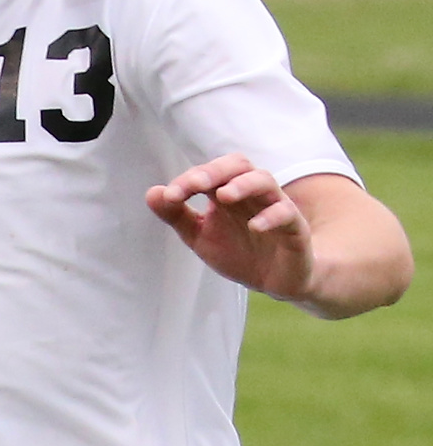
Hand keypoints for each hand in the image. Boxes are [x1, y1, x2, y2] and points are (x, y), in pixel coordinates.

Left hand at [146, 155, 316, 305]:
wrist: (274, 280)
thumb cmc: (239, 252)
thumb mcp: (200, 236)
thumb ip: (177, 216)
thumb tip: (152, 193)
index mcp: (227, 192)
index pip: (210, 173)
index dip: (190, 180)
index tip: (170, 196)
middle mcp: (251, 193)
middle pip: (238, 165)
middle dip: (215, 171)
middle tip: (195, 184)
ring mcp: (275, 207)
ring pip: (265, 181)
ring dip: (244, 185)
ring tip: (224, 196)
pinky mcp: (294, 228)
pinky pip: (287, 214)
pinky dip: (272, 217)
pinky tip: (255, 226)